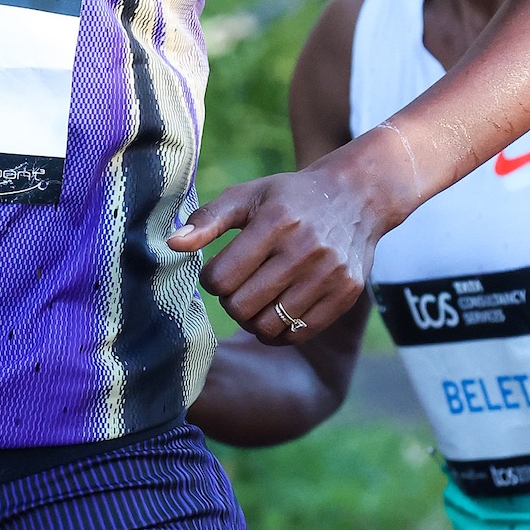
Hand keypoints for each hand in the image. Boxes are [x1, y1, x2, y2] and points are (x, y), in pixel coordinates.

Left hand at [168, 147, 393, 343]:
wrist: (355, 197)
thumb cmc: (289, 198)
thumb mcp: (248, 195)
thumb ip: (208, 219)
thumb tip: (173, 244)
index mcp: (276, 222)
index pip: (221, 278)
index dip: (210, 279)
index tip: (219, 269)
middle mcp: (306, 249)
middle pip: (242, 307)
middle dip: (229, 301)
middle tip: (236, 286)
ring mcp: (330, 274)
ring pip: (269, 326)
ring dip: (252, 320)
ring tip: (254, 300)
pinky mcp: (347, 294)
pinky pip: (300, 334)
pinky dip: (280, 331)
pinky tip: (275, 311)